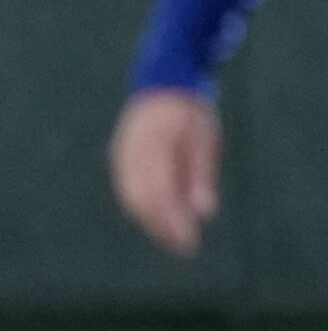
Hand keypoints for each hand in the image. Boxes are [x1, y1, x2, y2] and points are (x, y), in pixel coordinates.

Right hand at [109, 90, 220, 256]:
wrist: (163, 83)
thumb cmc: (191, 112)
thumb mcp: (206, 140)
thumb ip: (202, 175)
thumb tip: (204, 213)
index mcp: (157, 149)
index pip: (161, 196)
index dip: (173, 223)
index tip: (190, 242)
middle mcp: (133, 155)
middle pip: (142, 202)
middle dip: (162, 228)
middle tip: (184, 247)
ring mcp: (121, 156)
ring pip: (131, 199)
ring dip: (150, 221)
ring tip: (173, 238)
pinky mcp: (119, 158)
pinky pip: (127, 190)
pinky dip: (142, 208)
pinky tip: (158, 220)